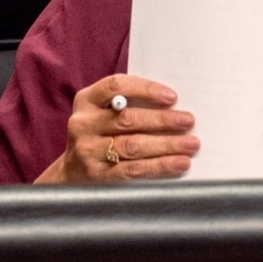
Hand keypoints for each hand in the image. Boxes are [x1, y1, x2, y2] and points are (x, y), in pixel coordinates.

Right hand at [34, 75, 198, 183]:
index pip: (116, 86)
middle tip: (188, 120)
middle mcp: (84, 123)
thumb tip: (172, 104)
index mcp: (86, 100)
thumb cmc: (98, 135)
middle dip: (163, 120)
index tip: (172, 97)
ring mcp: (88, 151)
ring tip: (191, 143)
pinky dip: (160, 166)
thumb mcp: (102, 112)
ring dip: (167, 144)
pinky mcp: (98, 175)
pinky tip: (179, 163)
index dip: (145, 89)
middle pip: (128, 119)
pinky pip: (134, 169)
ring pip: (133, 145)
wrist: (71, 173)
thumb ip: (127, 104)